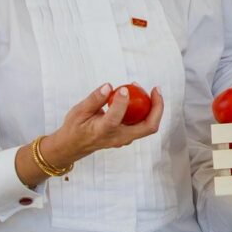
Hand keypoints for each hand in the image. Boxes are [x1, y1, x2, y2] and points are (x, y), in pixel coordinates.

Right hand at [46, 84, 163, 166]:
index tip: (124, 88)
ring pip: (147, 126)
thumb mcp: (79, 111)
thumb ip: (95, 99)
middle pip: (147, 127)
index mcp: (102, 131)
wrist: (74, 146)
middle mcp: (117, 138)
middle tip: (156, 89)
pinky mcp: (127, 137)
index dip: (122, 102)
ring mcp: (124, 139)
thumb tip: (109, 86)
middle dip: (157, 108)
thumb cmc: (75, 127)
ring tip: (144, 89)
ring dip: (152, 108)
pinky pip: (142, 124)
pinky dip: (145, 111)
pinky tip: (138, 96)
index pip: (115, 118)